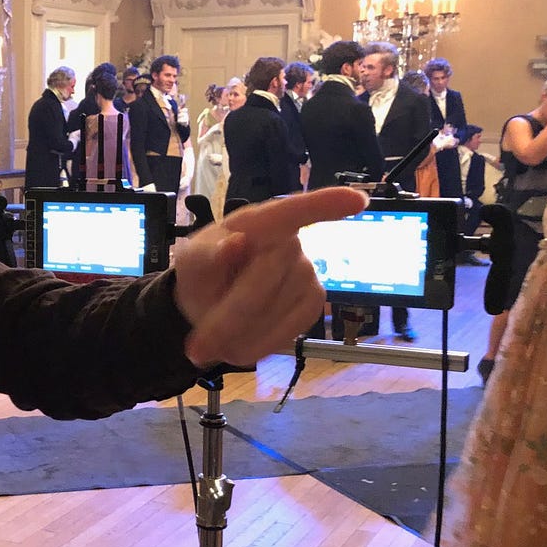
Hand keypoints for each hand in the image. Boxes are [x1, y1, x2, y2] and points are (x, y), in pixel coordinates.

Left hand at [173, 187, 368, 367]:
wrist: (209, 301)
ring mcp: (307, 275)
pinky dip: (257, 345)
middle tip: (197, 344)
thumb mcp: (189, 262)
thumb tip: (233, 242)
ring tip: (216, 337)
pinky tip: (240, 341)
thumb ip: (204, 255)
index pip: (295, 210)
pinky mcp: (313, 305)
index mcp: (260, 223)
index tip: (357, 201)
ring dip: (239, 335)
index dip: (325, 205)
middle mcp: (291, 244)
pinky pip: (287, 332)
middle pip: (266, 281)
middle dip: (229, 316)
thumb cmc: (203, 271)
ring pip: (274, 314)